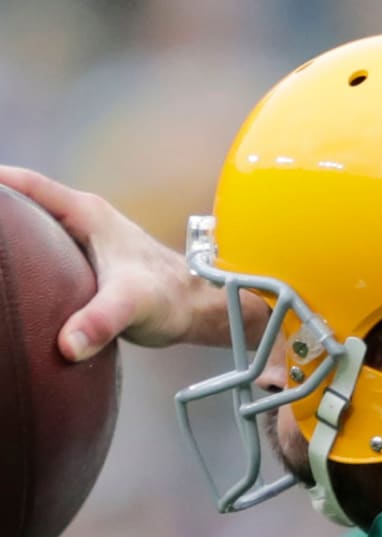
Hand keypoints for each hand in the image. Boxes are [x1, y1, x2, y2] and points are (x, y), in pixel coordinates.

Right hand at [0, 165, 265, 359]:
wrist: (199, 308)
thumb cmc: (172, 298)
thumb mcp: (133, 306)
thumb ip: (101, 321)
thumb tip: (67, 345)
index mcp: (86, 213)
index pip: (24, 184)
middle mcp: (81, 219)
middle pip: (20, 203)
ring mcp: (82, 240)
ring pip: (30, 228)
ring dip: (5, 235)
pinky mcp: (83, 262)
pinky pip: (42, 252)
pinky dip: (21, 258)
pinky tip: (7, 280)